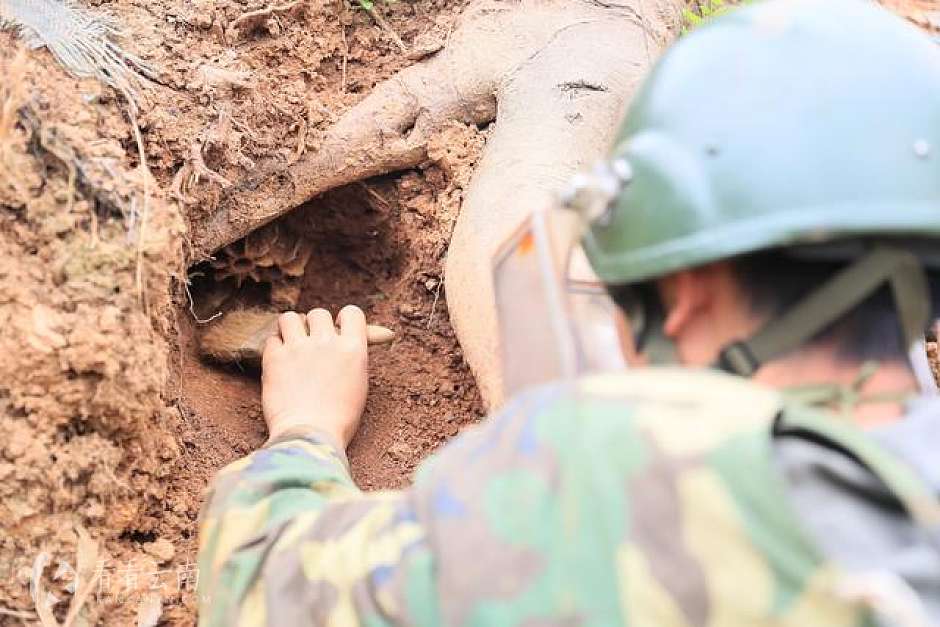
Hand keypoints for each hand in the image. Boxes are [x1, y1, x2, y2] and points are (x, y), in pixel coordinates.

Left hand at [261, 306, 368, 447]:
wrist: (310, 437)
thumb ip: (354, 357)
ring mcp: (299, 348)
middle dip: (314, 326)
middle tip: (311, 344)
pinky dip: (275, 347)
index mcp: (354, 348)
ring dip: (291, 328)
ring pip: (290, 317)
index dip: (343, 320)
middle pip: (318, 313)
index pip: (352, 312)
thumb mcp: (359, 385)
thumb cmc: (339, 419)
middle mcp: (327, 342)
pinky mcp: (274, 358)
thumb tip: (351, 340)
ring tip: (292, 344)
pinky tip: (280, 362)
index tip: (338, 332)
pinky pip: (272, 338)